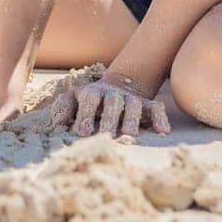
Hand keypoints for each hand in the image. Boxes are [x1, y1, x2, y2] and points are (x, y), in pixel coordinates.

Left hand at [51, 75, 170, 137]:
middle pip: (113, 103)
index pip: (90, 99)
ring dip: (132, 119)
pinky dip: (160, 118)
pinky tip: (162, 131)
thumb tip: (58, 122)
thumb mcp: (75, 99)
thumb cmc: (91, 100)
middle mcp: (114, 94)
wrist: (119, 86)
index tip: (82, 133)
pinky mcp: (147, 105)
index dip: (86, 114)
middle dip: (109, 119)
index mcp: (94, 92)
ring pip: (134, 105)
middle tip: (105, 136)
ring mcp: (132, 99)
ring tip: (129, 135)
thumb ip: (64, 107)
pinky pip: (156, 109)